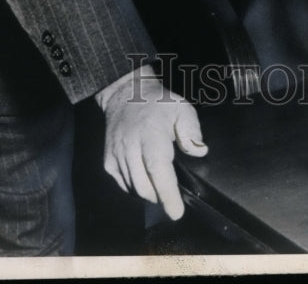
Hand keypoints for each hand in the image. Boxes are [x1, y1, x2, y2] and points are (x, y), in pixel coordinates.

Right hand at [96, 66, 207, 220]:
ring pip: (134, 189)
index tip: (176, 212)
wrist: (124, 95)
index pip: (158, 169)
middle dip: (161, 197)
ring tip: (159, 177)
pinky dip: (137, 186)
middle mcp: (130, 146)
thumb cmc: (157, 103)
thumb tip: (199, 151)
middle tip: (173, 193)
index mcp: (150, 133)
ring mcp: (116, 156)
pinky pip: (125, 185)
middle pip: (145, 187)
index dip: (167, 193)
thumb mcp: (181, 107)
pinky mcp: (108, 162)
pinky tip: (145, 173)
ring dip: (149, 191)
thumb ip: (192, 130)